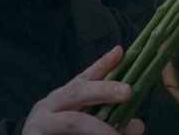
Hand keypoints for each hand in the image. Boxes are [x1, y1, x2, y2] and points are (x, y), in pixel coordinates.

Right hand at [21, 46, 143, 134]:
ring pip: (73, 121)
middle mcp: (50, 106)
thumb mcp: (83, 123)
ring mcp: (40, 124)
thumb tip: (138, 125)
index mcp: (63, 98)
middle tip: (127, 91)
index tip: (120, 52)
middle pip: (77, 92)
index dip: (102, 65)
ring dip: (99, 129)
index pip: (84, 78)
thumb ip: (110, 121)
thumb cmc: (58, 133)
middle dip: (103, 90)